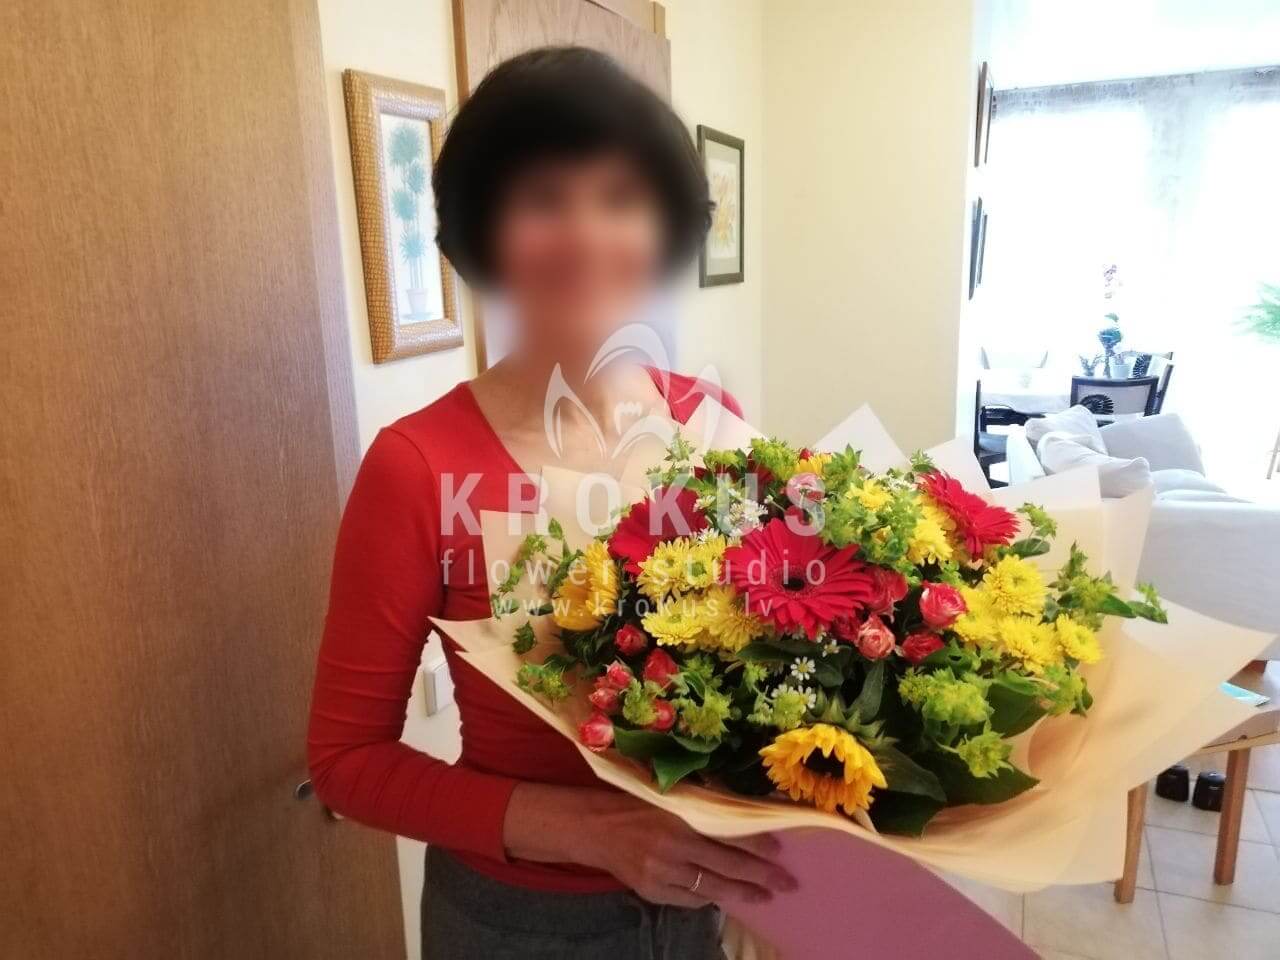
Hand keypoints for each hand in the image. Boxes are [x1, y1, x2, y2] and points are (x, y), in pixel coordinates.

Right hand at [503, 784, 797, 907]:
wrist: (595, 828)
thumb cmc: (636, 803)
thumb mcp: (670, 795)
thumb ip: (703, 801)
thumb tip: (743, 805)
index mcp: (680, 818)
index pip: (728, 834)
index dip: (756, 844)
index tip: (780, 850)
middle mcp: (673, 848)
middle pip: (727, 866)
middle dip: (760, 876)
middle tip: (787, 882)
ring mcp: (663, 874)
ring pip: (712, 887)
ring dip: (742, 892)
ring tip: (766, 895)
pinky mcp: (654, 892)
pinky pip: (690, 899)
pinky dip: (711, 897)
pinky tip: (728, 897)